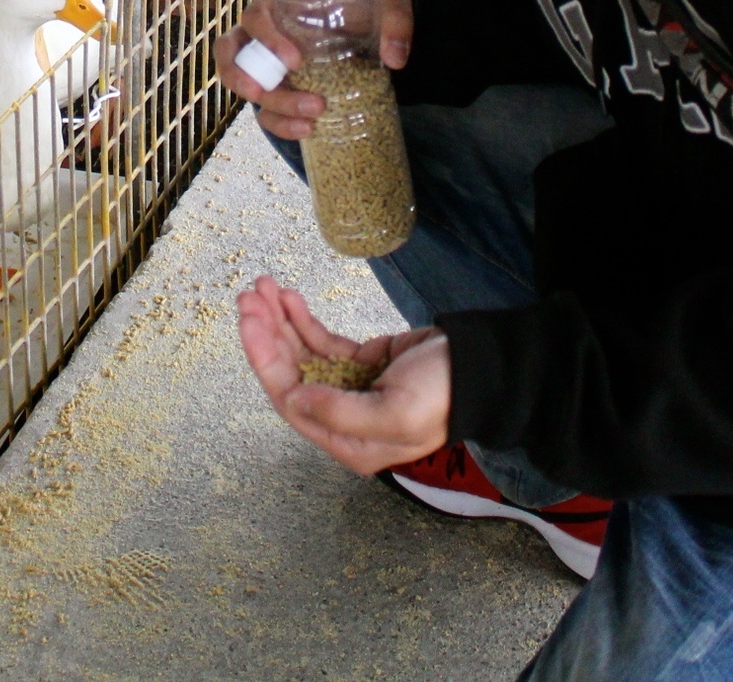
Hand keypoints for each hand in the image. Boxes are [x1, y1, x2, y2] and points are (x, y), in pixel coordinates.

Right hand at [219, 0, 413, 140]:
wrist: (378, 18)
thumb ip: (397, 16)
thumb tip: (395, 57)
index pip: (256, 13)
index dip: (266, 38)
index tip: (295, 61)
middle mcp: (267, 26)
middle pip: (234, 51)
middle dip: (246, 77)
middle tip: (272, 94)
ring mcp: (269, 58)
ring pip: (245, 82)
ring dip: (271, 106)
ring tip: (309, 120)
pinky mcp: (281, 84)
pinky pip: (266, 107)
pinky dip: (280, 123)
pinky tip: (308, 130)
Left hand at [236, 275, 448, 476]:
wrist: (482, 368)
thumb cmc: (443, 396)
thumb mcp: (395, 414)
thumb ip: (340, 414)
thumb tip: (293, 402)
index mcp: (348, 443)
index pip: (291, 401)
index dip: (265, 361)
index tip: (249, 322)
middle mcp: (343, 419)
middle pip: (290, 374)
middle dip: (266, 334)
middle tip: (249, 296)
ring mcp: (349, 388)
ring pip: (301, 354)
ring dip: (279, 321)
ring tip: (262, 288)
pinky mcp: (360, 362)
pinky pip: (322, 342)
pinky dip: (302, 320)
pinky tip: (288, 298)